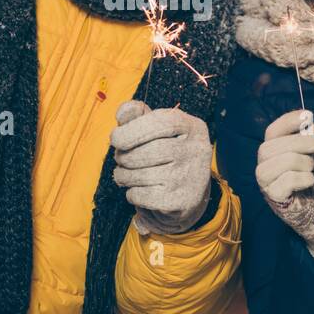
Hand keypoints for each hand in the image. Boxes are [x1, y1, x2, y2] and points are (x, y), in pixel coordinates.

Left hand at [111, 100, 212, 235]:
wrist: (184, 196)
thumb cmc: (164, 155)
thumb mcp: (155, 130)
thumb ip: (137, 116)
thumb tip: (123, 112)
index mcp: (193, 127)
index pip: (161, 122)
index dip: (132, 130)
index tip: (115, 138)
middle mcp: (197, 151)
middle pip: (149, 151)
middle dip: (125, 156)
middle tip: (120, 159)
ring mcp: (192, 178)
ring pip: (141, 175)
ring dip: (123, 175)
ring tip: (125, 174)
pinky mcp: (182, 201)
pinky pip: (142, 195)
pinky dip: (132, 194)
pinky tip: (139, 190)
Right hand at [255, 109, 313, 263]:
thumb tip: (311, 126)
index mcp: (279, 156)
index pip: (272, 132)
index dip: (287, 121)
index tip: (307, 115)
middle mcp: (269, 169)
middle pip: (267, 147)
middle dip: (296, 142)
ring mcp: (269, 186)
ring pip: (269, 164)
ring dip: (297, 161)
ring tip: (312, 170)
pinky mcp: (276, 202)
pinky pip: (279, 184)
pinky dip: (299, 178)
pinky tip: (309, 183)